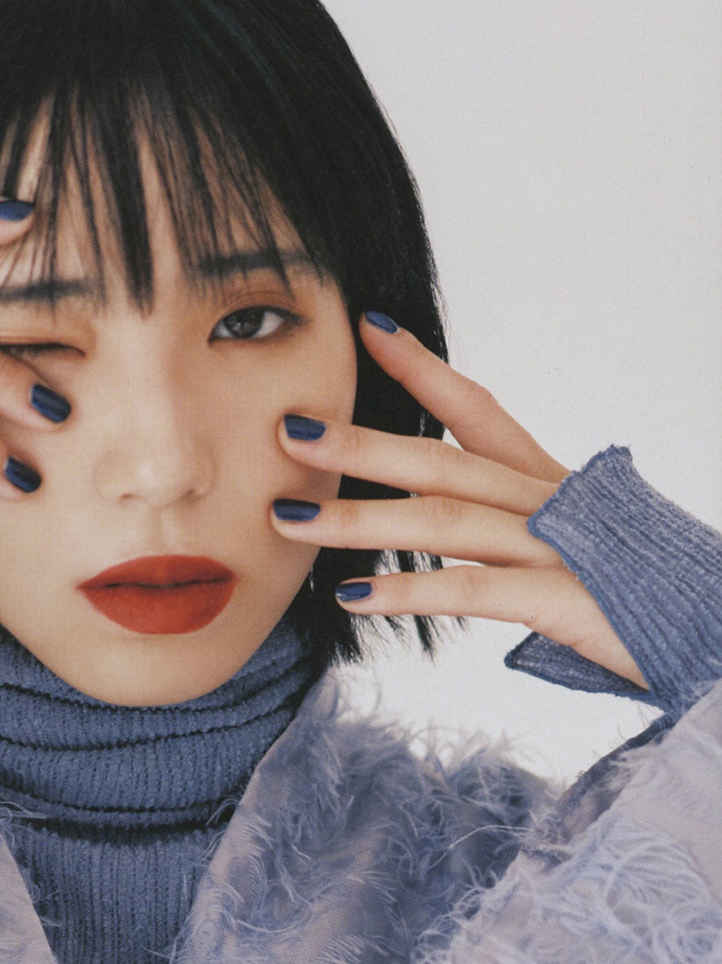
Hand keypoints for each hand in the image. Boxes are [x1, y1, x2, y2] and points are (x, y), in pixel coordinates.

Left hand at [273, 314, 647, 688]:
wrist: (721, 634)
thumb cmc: (648, 600)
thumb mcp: (580, 553)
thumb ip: (518, 543)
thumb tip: (463, 553)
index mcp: (552, 484)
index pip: (478, 410)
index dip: (421, 370)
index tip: (369, 328)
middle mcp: (550, 503)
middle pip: (440, 461)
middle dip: (357, 444)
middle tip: (286, 428)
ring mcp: (557, 547)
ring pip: (441, 520)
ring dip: (355, 519)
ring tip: (285, 519)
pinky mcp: (564, 600)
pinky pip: (471, 590)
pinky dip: (407, 592)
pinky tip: (349, 596)